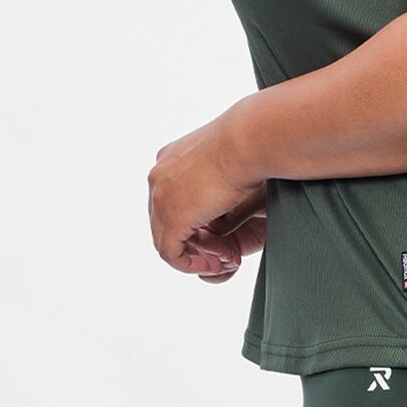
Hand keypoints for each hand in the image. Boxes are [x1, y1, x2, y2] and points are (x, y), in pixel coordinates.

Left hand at [148, 113, 264, 276]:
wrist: (247, 141)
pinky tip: (214, 264)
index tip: (213, 229)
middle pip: (161, 220)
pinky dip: (190, 264)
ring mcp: (161, 198)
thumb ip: (219, 174)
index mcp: (169, 159)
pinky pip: (171, 254)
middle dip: (186, 239)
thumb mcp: (228, 156)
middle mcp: (158, 177)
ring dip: (189, 255)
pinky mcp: (173, 218)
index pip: (168, 198)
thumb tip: (227, 190)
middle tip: (213, 250)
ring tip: (216, 261)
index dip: (189, 218)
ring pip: (164, 239)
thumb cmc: (248, 142)